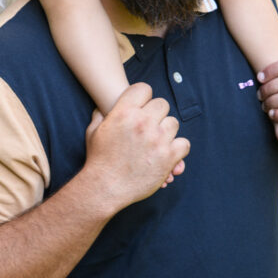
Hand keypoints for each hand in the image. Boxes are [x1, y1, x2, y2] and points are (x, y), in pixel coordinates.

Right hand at [84, 83, 189, 211]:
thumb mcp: (94, 131)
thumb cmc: (98, 160)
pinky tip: (168, 153)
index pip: (144, 88)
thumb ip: (101, 115)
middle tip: (150, 126)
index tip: (141, 108)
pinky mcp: (168, 157)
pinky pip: (184, 144)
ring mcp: (157, 139)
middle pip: (162, 104)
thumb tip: (103, 106)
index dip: (143, 97)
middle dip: (156, 114)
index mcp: (124, 112)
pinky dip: (178, 149)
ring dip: (167, 131)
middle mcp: (142, 122)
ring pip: (173, 123)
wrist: (104, 188)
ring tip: (157, 141)